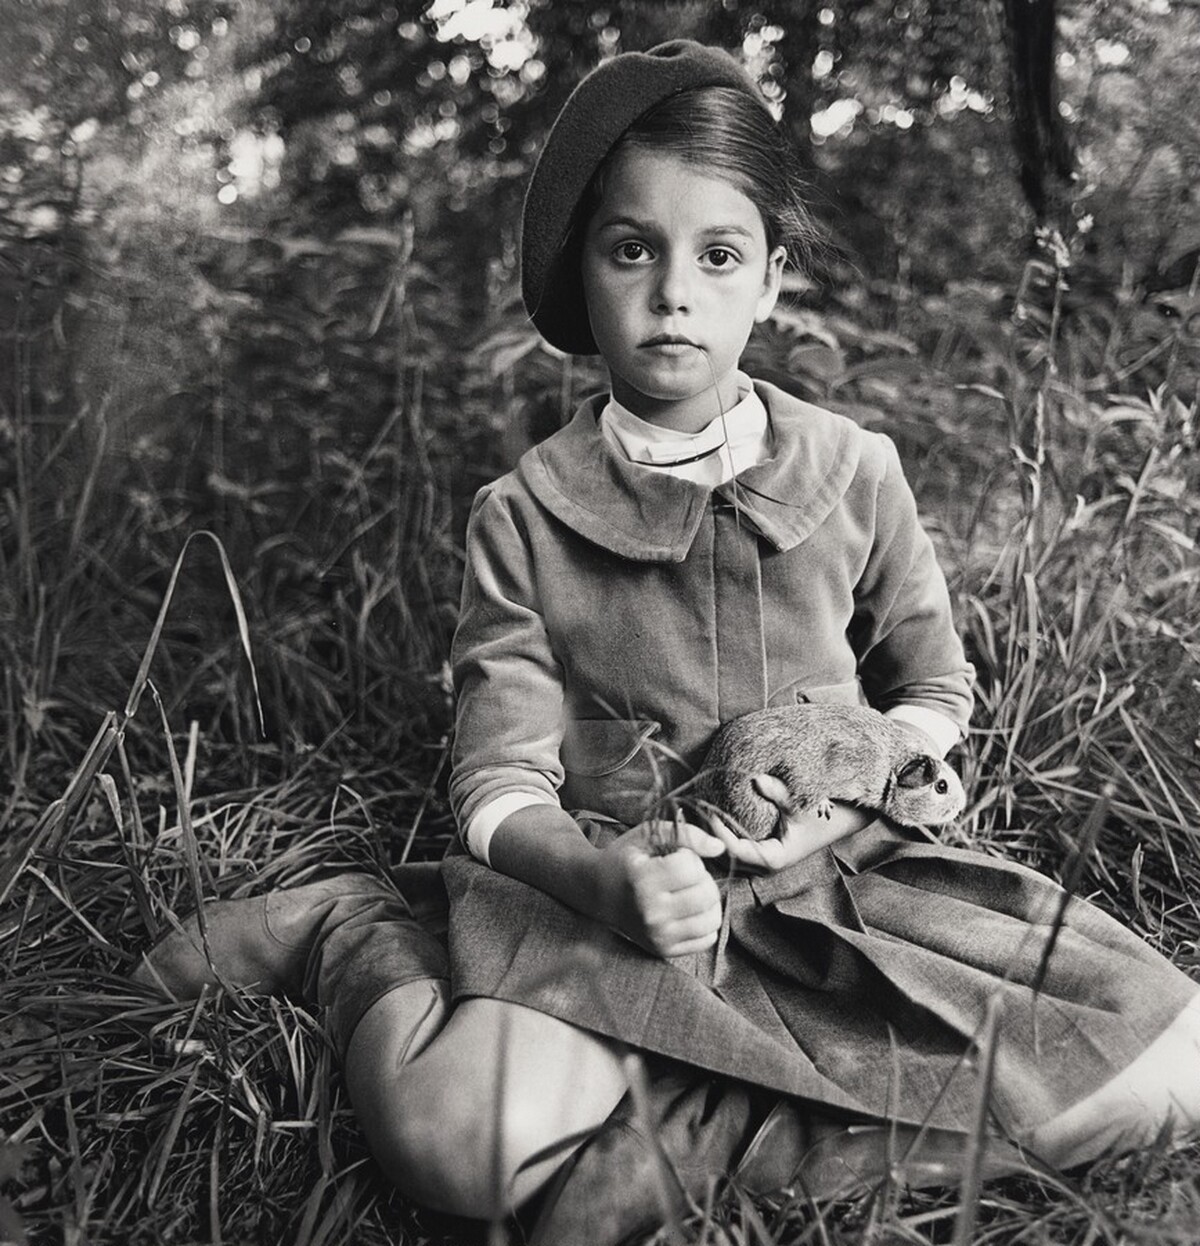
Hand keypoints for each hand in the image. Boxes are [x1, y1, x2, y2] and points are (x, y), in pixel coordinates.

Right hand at [594, 821, 725, 957]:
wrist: (597, 892)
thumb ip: (687, 834)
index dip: (689, 857)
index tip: (673, 858)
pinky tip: (688, 911)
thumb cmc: (626, 859)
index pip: (692, 868)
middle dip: (702, 878)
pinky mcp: (663, 950)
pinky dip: (705, 922)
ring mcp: (657, 935)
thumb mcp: (649, 835)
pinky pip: (707, 939)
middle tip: (684, 876)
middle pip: (706, 894)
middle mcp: (649, 911)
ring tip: (690, 892)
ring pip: (712, 919)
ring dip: (708, 901)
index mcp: (642, 879)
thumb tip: (720, 847)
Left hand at [705, 802, 873, 872]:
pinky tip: (712, 815)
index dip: (716, 829)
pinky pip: (736, 847)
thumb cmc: (826, 814)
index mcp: (773, 859)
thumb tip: (755, 779)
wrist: (847, 819)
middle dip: (709, 836)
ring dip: (714, 836)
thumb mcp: (802, 802)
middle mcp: (766, 864)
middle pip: (725, 856)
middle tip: (692, 809)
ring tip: (698, 811)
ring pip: (729, 855)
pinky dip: (723, 835)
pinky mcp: (764, 851)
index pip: (733, 849)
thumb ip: (777, 792)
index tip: (705, 807)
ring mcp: (764, 859)